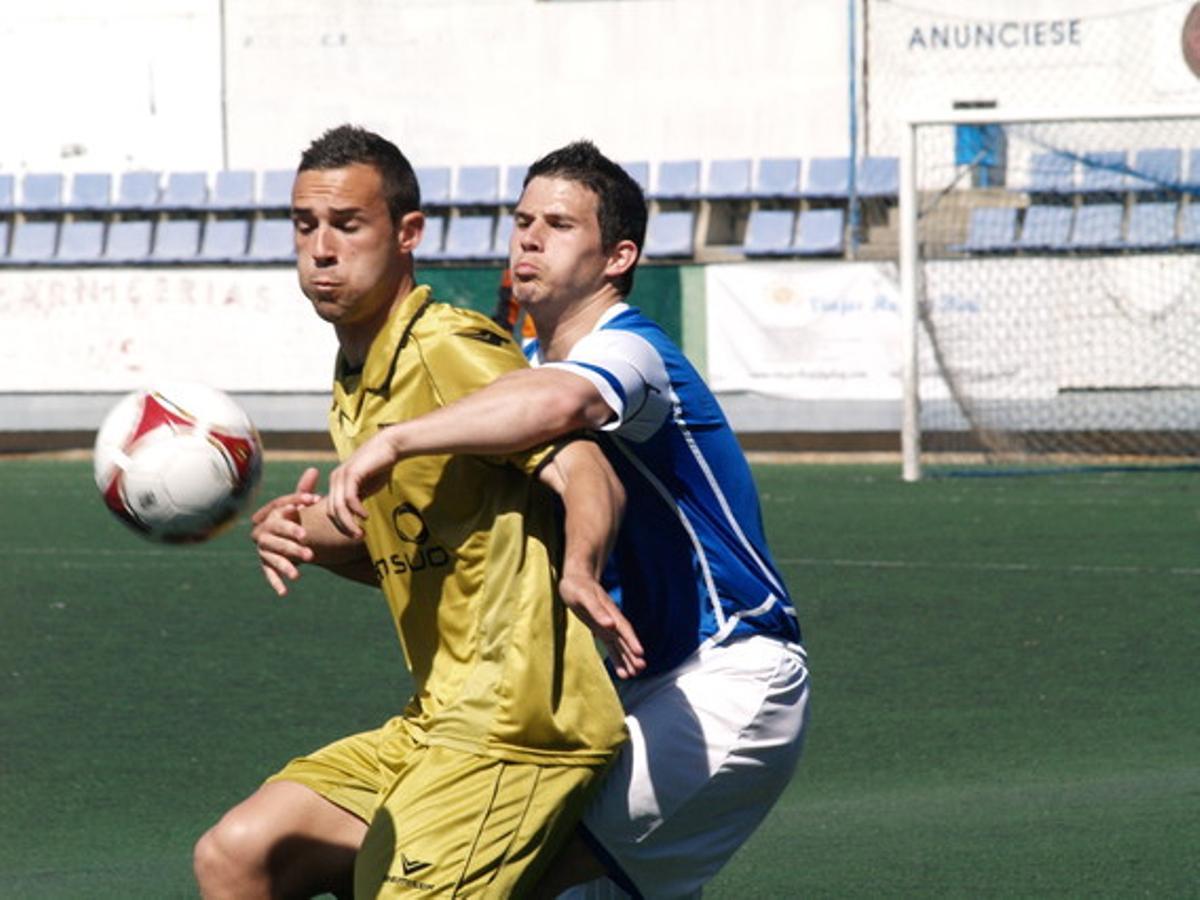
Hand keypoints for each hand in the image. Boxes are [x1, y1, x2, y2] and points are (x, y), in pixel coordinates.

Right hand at [250, 467, 321, 595]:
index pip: (279, 505)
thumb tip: (314, 469)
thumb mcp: (301, 505)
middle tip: (308, 545)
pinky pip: (268, 573)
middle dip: (290, 539)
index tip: (312, 502)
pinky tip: (284, 593)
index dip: (295, 502)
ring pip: (272, 555)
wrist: (286, 538)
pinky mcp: (266, 564)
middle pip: (275, 533)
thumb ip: (305, 490)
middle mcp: (263, 530)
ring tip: (299, 573)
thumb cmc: (295, 519)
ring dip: (285, 564)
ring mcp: (264, 548)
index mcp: (271, 513)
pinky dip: (276, 582)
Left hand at [326, 434, 399, 537]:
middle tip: (358, 537)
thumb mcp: (367, 486)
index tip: (354, 534)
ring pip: (338, 507)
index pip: (332, 510)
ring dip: (349, 523)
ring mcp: (341, 476)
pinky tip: (366, 516)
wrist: (390, 446)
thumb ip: (358, 499)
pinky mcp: (351, 474)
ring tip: (360, 533)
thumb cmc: (380, 466)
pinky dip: (356, 510)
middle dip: (344, 528)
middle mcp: (335, 479)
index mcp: (337, 483)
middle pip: (332, 511)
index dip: (341, 525)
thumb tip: (356, 516)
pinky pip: (349, 498)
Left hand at [558, 571, 645, 678]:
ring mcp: (608, 626)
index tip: (640, 653)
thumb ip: (596, 610)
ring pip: (620, 645)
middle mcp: (612, 621)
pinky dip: (617, 658)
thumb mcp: (584, 596)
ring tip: (635, 674)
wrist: (576, 579)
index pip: (624, 629)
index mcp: (610, 612)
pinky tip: (622, 671)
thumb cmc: (578, 586)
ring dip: (627, 659)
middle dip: (633, 654)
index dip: (632, 641)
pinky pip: (611, 647)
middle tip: (641, 668)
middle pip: (625, 640)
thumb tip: (610, 625)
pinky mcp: (601, 630)